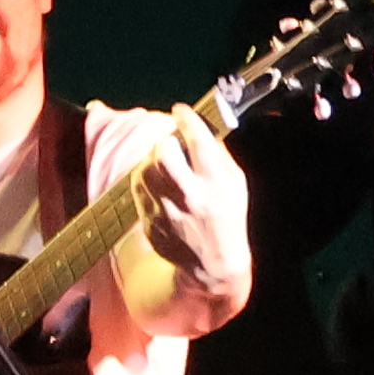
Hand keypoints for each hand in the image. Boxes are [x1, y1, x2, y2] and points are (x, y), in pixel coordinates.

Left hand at [135, 114, 240, 277]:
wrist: (212, 264)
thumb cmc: (227, 218)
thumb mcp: (235, 184)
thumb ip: (218, 155)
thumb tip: (197, 128)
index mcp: (216, 185)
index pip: (199, 142)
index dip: (188, 120)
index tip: (181, 110)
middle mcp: (190, 196)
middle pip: (164, 151)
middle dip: (167, 142)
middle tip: (173, 145)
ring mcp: (166, 210)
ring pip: (144, 168)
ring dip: (152, 161)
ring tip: (166, 166)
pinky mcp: (149, 221)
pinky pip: (138, 189)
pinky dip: (146, 181)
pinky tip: (159, 185)